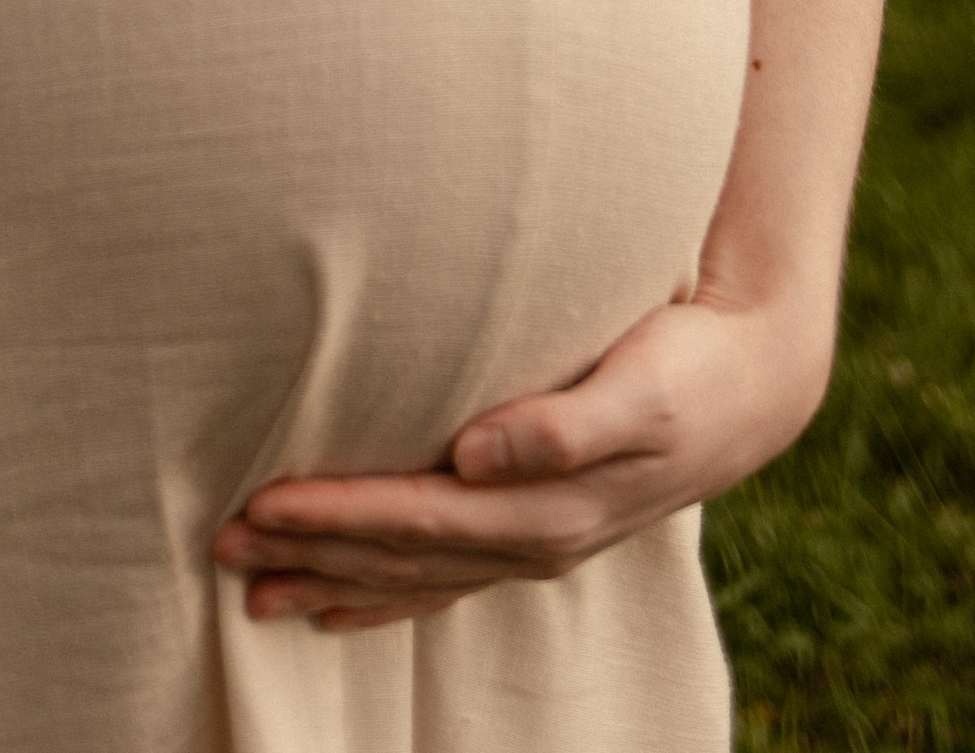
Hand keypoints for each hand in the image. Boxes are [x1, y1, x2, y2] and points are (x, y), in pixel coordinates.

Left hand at [211, 286, 833, 631]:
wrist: (753, 383)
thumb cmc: (689, 369)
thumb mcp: (638, 391)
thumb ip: (563, 424)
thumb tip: (478, 450)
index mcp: (545, 509)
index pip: (415, 521)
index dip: (335, 519)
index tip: (260, 506)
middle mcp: (531, 538)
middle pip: (399, 559)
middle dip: (309, 553)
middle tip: (221, 543)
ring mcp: (534, 541)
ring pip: (411, 575)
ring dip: (330, 578)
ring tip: (252, 584)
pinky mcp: (538, 527)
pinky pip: (444, 577)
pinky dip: (385, 594)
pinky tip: (336, 606)